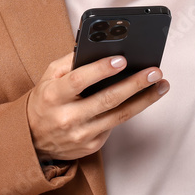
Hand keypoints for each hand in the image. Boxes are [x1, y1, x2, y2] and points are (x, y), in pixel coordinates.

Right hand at [27, 50, 169, 163]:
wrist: (32, 140)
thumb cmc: (45, 101)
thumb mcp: (48, 77)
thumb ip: (70, 62)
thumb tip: (99, 48)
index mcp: (53, 95)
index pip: (79, 80)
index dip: (101, 69)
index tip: (122, 59)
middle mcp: (67, 117)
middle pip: (107, 99)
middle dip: (135, 84)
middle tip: (155, 71)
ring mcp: (81, 135)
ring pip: (119, 115)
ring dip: (144, 99)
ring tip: (161, 85)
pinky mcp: (91, 146)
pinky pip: (114, 125)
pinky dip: (129, 110)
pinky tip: (142, 98)